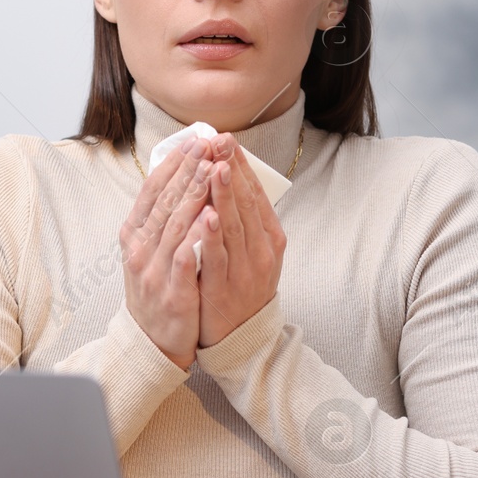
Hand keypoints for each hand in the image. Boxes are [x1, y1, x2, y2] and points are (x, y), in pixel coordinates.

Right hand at [118, 136, 214, 369]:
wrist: (152, 343)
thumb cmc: (156, 292)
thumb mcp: (147, 252)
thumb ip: (159, 221)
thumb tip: (178, 181)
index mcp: (133, 235)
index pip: (152, 191)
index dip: (173, 164)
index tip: (193, 141)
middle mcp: (139, 249)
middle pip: (164, 201)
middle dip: (188, 169)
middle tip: (208, 143)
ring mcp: (153, 270)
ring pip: (175, 224)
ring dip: (195, 193)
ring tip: (213, 167)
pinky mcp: (172, 292)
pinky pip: (185, 257)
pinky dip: (197, 235)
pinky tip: (211, 215)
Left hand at [197, 134, 285, 347]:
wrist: (242, 337)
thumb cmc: (243, 287)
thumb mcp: (254, 251)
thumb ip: (246, 219)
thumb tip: (230, 177)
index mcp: (271, 238)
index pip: (256, 194)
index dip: (242, 166)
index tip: (227, 140)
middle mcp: (261, 251)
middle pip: (246, 204)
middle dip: (231, 170)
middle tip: (219, 141)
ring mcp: (244, 270)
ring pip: (234, 227)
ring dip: (224, 195)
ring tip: (216, 167)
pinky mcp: (224, 289)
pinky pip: (217, 258)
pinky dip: (212, 236)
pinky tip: (207, 215)